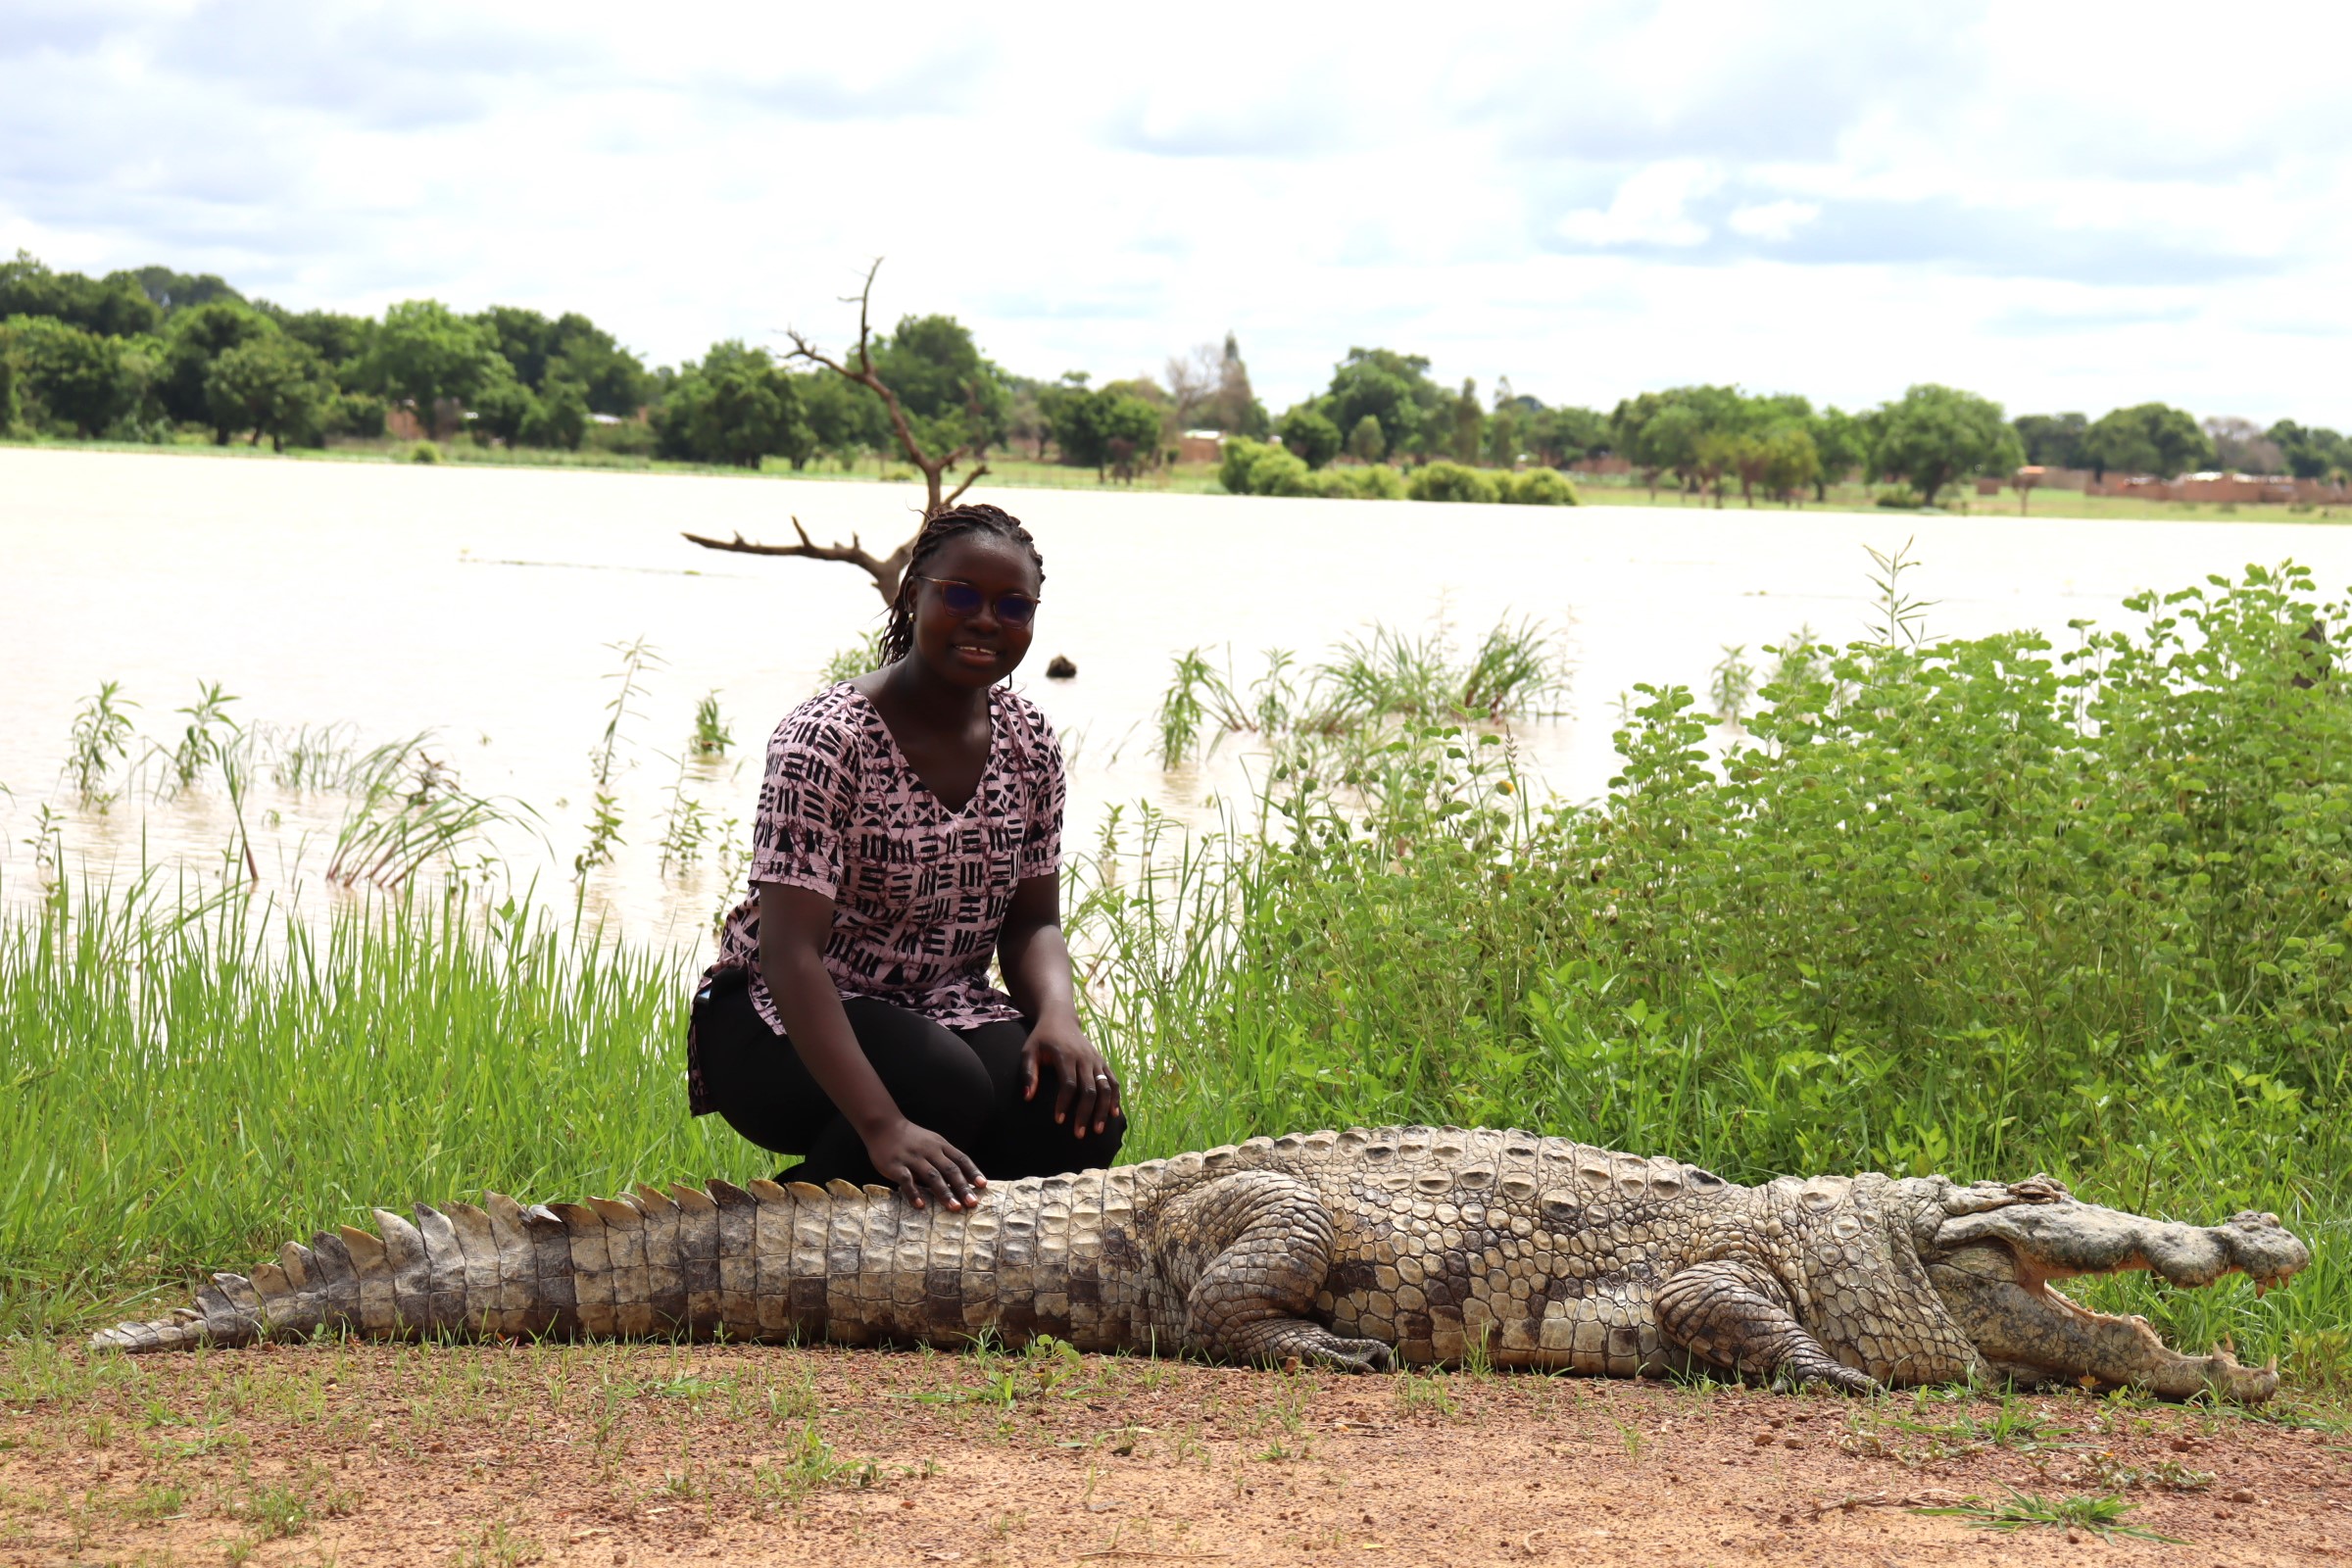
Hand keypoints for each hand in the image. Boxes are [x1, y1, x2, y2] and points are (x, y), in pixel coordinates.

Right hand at [863, 1118, 985, 1210]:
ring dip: (944, 1192)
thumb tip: (962, 1179)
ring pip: (932, 1176)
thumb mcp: (931, 1142)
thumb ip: (944, 1158)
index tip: (983, 1185)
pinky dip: (914, 1193)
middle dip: (962, 1187)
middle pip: (949, 1170)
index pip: (960, 1159)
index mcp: (940, 1145)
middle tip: (972, 1203)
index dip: (973, 1172)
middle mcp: (929, 1151)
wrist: (883, 1125)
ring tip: (954, 1207)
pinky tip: (920, 1205)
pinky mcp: (895, 1165)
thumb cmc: (911, 1138)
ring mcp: (912, 1158)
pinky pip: (906, 1180)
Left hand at [1022, 1016, 1120, 1137]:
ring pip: (1105, 1087)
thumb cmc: (1041, 1038)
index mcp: (1066, 1055)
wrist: (1061, 1018)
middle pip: (1090, 1089)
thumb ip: (1028, 1073)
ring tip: (1097, 1130)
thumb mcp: (1029, 1051)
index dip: (1065, 1103)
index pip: (1069, 1084)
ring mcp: (1096, 1059)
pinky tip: (1113, 1114)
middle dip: (1085, 1113)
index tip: (1059, 1120)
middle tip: (1079, 1134)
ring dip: (1103, 1110)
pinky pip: (1113, 1081)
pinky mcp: (1102, 1061)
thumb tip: (1027, 1098)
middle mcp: (1084, 1058)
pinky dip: (1115, 1097)